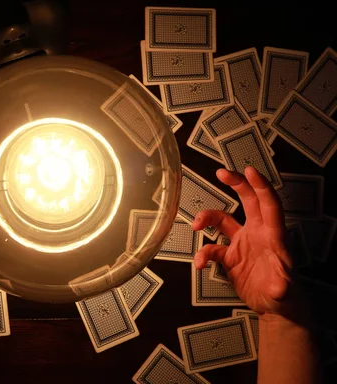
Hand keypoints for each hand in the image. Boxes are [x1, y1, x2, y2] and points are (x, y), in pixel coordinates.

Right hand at [192, 167, 299, 317]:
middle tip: (221, 173)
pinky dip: (202, 254)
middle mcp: (257, 234)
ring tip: (196, 226)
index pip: (268, 205)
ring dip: (207, 218)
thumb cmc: (285, 297)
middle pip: (247, 201)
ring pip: (222, 220)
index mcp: (273, 235)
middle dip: (235, 184)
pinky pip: (212, 248)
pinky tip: (199, 263)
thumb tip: (279, 285)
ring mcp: (242, 243)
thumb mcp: (284, 291)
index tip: (248, 171)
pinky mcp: (230, 256)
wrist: (274, 309)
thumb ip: (281, 286)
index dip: (259, 186)